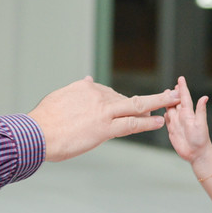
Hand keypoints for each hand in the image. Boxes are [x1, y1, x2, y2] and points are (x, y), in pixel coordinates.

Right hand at [27, 77, 179, 161]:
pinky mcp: (105, 128)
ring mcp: (103, 111)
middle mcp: (98, 96)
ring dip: (159, 104)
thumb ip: (76, 89)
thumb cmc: (43, 120)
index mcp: (85, 88)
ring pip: (137, 106)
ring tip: (175, 102)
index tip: (130, 111)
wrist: (36, 133)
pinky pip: (131, 124)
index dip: (123, 105)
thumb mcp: (59, 97)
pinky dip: (147, 123)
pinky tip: (159, 122)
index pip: (110, 96)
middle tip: (171, 93)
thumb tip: (86, 79)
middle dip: (153, 97)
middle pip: (129, 97)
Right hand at [164, 76, 211, 165]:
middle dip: (173, 94)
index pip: (185, 97)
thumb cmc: (201, 140)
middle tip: (170, 87)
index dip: (182, 88)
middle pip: (176, 102)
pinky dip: (164, 114)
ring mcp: (177, 123)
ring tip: (164, 96)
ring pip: (170, 109)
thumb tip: (205, 97)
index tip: (180, 79)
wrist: (196, 154)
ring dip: (167, 103)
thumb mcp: (201, 124)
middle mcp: (182, 116)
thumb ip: (201, 111)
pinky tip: (163, 111)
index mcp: (189, 113)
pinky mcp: (172, 130)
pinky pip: (167, 120)